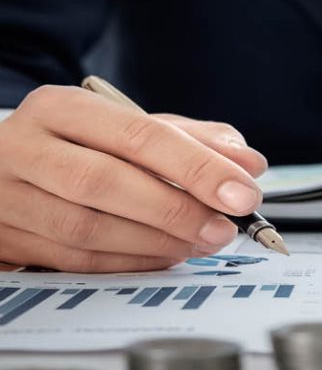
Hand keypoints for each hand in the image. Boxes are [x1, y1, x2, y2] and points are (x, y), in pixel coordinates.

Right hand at [0, 85, 266, 272]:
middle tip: (225, 227)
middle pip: (106, 181)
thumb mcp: (130, 129)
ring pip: (87, 228)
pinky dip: (130, 262)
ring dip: (157, 241)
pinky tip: (167, 255)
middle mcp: (25, 147)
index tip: (243, 191)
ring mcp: (6, 196)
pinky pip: (75, 260)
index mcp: (62, 108)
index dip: (197, 166)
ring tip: (203, 242)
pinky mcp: (4, 239)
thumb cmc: (77, 146)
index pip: (138, 134)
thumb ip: (192, 140)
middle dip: (177, 209)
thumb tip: (248, 163)